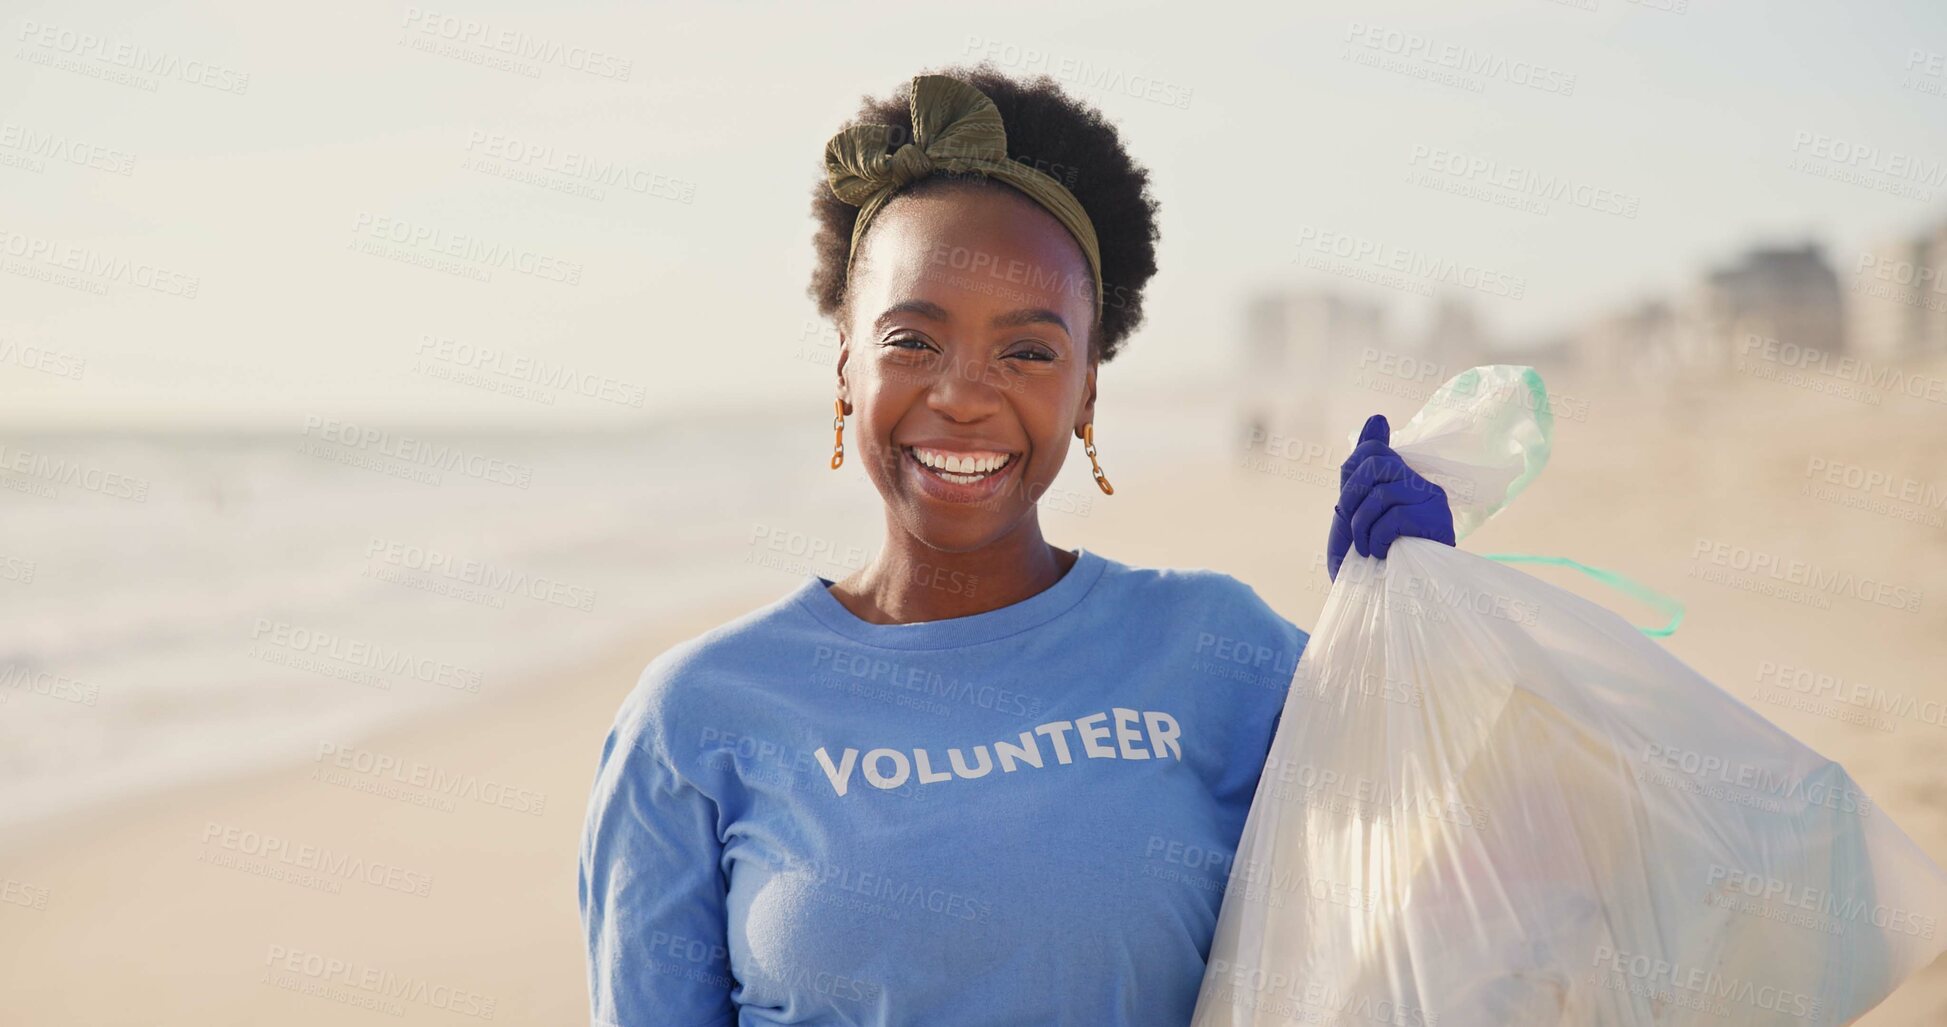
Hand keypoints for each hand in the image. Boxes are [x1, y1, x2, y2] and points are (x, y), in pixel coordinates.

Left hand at [1327, 414, 1455, 580]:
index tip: (1349, 509)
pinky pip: (1395, 516)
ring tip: (1368, 548)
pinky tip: (1383, 554)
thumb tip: (1378, 417)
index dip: (1350, 478)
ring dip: (1363, 527)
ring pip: (1383, 493)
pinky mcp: (1438, 522)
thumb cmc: (1362, 559)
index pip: (1372, 449)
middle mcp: (1420, 483)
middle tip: (1354, 530)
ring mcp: (1432, 501)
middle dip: (1352, 500)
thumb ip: (1358, 469)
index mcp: (1399, 478)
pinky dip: (1378, 538)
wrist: (1373, 599)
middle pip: (1376, 463)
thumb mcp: (1350, 510)